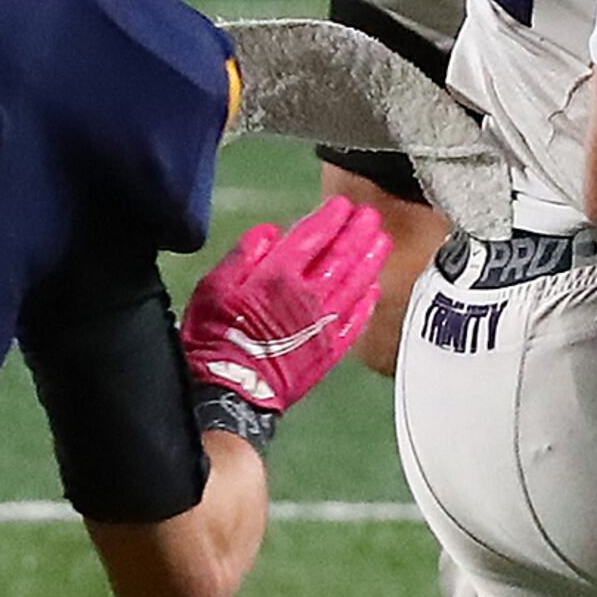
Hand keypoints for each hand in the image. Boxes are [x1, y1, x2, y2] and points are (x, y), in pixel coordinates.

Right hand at [179, 193, 389, 413]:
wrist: (231, 391)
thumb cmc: (215, 337)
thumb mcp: (214, 286)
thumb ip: (244, 255)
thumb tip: (271, 233)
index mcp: (279, 275)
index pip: (313, 237)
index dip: (330, 218)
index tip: (343, 204)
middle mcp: (309, 295)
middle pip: (341, 256)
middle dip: (358, 233)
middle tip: (371, 216)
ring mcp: (324, 323)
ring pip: (355, 284)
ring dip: (370, 260)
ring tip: (382, 242)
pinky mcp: (331, 350)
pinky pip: (356, 320)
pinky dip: (367, 302)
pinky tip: (374, 289)